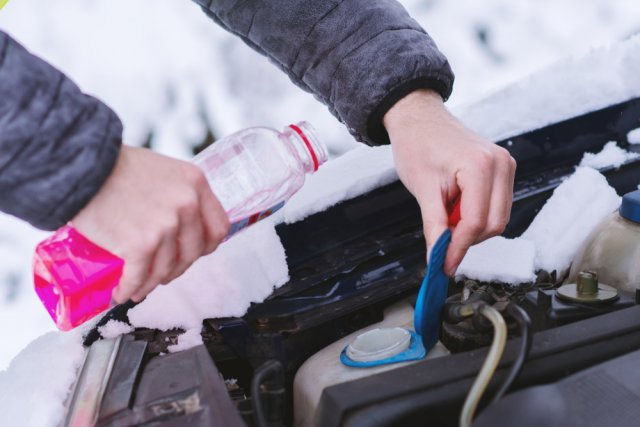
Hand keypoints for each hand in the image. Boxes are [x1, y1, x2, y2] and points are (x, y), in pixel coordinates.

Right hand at [72, 146, 229, 302]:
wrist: (82, 167)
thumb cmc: (116, 166)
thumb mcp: (164, 171)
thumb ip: (179, 194)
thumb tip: (183, 225)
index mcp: (196, 184)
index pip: (218, 228)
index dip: (205, 246)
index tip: (192, 252)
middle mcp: (187, 205)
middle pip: (193, 252)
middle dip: (177, 267)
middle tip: (163, 272)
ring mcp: (165, 226)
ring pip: (167, 269)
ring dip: (152, 283)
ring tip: (139, 287)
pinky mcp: (140, 245)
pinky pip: (140, 277)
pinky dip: (130, 289)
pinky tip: (123, 292)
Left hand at [383, 89, 515, 275]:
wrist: (419, 118)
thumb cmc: (417, 144)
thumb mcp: (422, 189)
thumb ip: (434, 225)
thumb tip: (438, 256)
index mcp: (481, 166)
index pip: (476, 223)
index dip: (459, 248)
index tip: (443, 265)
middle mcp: (500, 164)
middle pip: (494, 224)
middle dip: (466, 238)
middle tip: (440, 241)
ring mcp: (505, 165)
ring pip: (498, 217)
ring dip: (471, 227)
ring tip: (444, 215)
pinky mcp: (502, 169)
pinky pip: (496, 204)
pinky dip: (475, 215)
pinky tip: (455, 207)